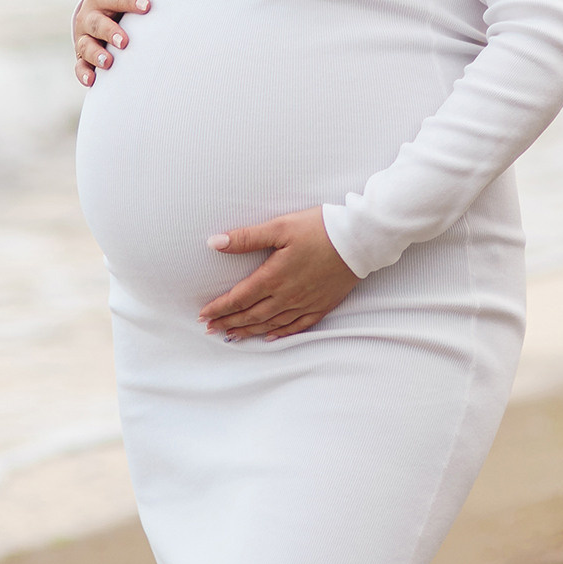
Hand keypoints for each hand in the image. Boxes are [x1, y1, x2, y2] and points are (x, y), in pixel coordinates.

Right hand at [74, 0, 150, 86]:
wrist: (96, 8)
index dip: (130, 0)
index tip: (147, 6)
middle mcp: (89, 16)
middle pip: (97, 23)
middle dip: (110, 32)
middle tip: (125, 41)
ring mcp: (84, 36)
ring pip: (86, 46)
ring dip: (96, 54)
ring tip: (108, 62)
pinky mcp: (82, 55)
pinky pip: (80, 66)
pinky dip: (84, 74)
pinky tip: (92, 81)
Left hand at [199, 207, 361, 340]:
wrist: (360, 240)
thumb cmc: (320, 229)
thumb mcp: (280, 227)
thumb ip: (247, 237)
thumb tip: (214, 242)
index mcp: (274, 277)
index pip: (239, 298)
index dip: (219, 308)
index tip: (203, 315)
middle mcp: (287, 296)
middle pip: (251, 315)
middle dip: (228, 323)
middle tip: (210, 329)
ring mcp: (305, 304)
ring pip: (271, 324)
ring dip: (248, 331)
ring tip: (231, 336)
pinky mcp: (321, 305)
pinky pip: (297, 326)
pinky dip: (280, 333)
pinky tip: (270, 336)